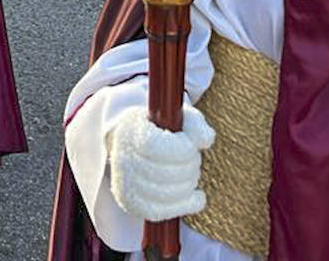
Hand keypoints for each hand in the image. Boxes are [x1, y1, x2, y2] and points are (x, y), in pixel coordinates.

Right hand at [107, 106, 214, 222]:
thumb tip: (206, 139)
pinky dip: (185, 205)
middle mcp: (122, 158)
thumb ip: (193, 124)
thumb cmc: (161, 127)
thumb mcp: (177, 116)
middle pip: (164, 172)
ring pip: (165, 194)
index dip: (181, 148)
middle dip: (189, 166)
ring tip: (191, 173)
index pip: (156, 146)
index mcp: (130, 131)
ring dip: (189, 184)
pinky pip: (161, 212)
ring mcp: (124, 184)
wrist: (132, 142)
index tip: (191, 145)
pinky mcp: (131, 204)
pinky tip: (197, 197)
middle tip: (194, 158)